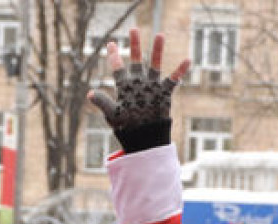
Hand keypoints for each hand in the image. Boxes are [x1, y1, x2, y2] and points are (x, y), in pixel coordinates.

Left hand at [87, 28, 189, 152]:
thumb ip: (103, 102)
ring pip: (154, 65)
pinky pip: (172, 80)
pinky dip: (179, 71)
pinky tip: (187, 60)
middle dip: (135, 46)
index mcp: (124, 87)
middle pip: (136, 60)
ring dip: (157, 51)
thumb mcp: (113, 115)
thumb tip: (90, 94)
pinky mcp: (163, 94)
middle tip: (133, 30)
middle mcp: (138, 84)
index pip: (118, 68)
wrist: (144, 140)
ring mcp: (151, 88)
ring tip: (160, 35)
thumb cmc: (126, 129)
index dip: (114, 55)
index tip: (111, 44)